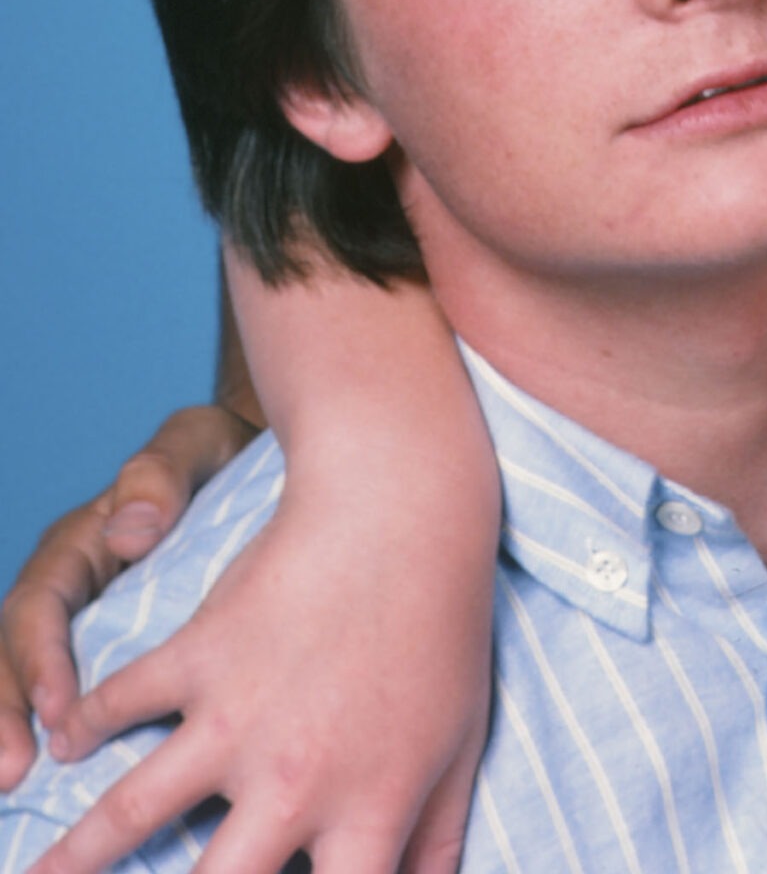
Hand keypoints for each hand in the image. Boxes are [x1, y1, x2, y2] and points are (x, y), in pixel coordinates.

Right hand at [0, 406, 253, 790]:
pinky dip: (68, 749)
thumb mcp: (195, 445)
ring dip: (17, 741)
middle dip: (7, 717)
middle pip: (13, 661)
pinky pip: (81, 709)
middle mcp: (70, 594)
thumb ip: (159, 473)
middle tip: (13, 775)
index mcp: (78, 546)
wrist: (261, 472)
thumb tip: (129, 532)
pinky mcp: (115, 664)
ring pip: (30, 691)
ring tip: (20, 795)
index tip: (59, 710)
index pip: (37, 606)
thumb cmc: (221, 458)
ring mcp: (85, 633)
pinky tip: (80, 802)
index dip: (39, 659)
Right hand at [25, 458, 496, 873]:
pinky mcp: (200, 654)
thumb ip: (438, 837)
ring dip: (73, 857)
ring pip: (129, 812)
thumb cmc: (445, 624)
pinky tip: (64, 739)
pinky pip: (123, 698)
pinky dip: (86, 720)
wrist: (405, 505)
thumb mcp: (461, 740)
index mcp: (366, 809)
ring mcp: (236, 717)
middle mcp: (293, 780)